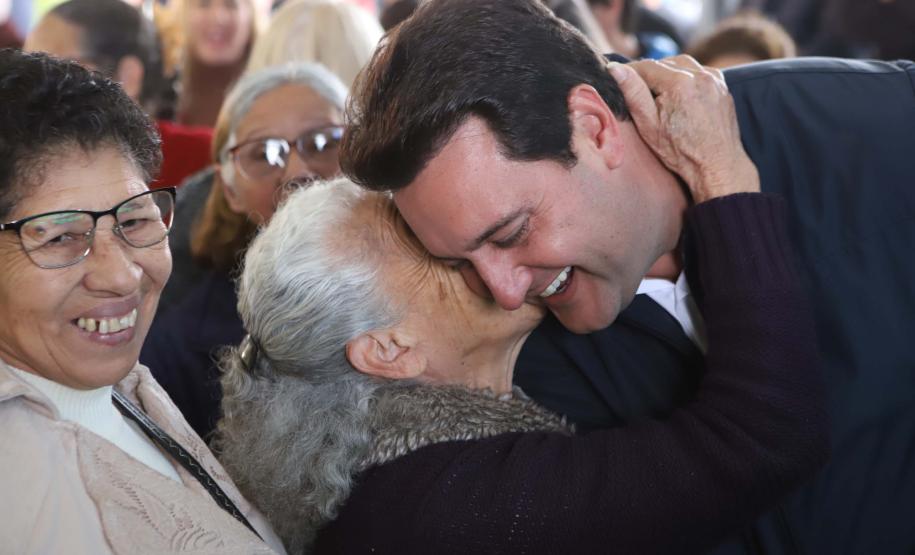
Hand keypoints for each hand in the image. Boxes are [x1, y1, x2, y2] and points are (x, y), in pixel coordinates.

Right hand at [608, 55, 759, 202]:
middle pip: (665, 63)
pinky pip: (699, 72)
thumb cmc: (681, 151)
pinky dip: (686, 78)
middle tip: (640, 93)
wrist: (717, 165)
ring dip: (668, 73)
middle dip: (650, 74)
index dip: (629, 72)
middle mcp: (700, 76)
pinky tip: (680, 95)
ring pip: (682, 64)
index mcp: (679, 83)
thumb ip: (633, 92)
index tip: (619, 79)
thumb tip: (615, 68)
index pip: (646, 66)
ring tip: (659, 94)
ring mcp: (714, 80)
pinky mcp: (722, 86)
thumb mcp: (648, 125)